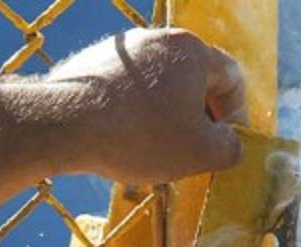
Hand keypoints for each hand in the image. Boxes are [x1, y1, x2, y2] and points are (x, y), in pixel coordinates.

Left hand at [48, 28, 245, 183]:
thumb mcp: (201, 153)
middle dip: (199, 117)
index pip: (232, 79)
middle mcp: (157, 39)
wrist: (64, 125)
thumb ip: (230, 148)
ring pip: (159, 86)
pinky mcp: (92, 63)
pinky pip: (127, 91)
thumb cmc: (141, 136)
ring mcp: (122, 49)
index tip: (225, 144)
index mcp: (192, 51)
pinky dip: (134, 114)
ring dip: (166, 117)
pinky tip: (124, 140)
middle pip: (193, 80)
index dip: (236, 116)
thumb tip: (231, 144)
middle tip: (194, 151)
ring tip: (156, 150)